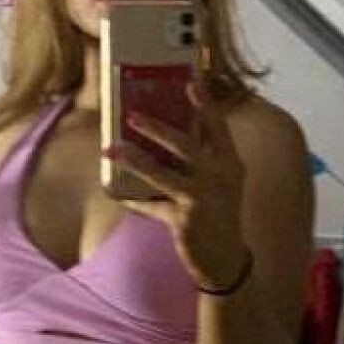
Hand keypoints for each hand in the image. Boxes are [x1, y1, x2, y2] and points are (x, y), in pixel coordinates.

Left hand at [103, 79, 248, 290]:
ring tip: (113, 148)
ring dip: (135, 160)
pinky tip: (116, 193)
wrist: (226, 261)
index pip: (218, 128)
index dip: (206, 104)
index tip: (191, 82)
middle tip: (132, 115)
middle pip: (186, 146)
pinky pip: (152, 206)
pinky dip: (134, 200)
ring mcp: (202, 200)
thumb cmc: (219, 216)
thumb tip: (168, 132)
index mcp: (231, 165)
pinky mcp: (185, 221)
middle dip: (157, 129)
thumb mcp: (219, 184)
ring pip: (163, 175)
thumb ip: (201, 159)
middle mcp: (219, 179)